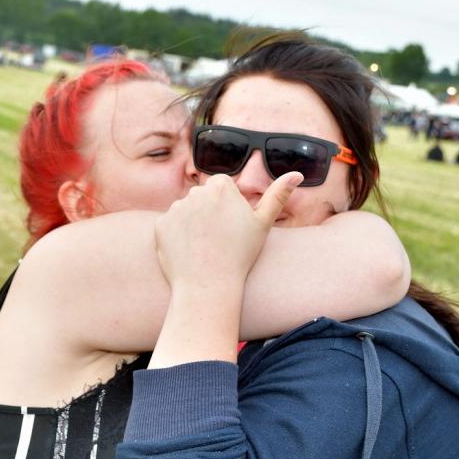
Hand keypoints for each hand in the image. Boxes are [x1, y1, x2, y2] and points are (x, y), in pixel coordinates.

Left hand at [154, 171, 302, 291]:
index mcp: (221, 186)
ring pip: (185, 212)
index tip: (231, 227)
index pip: (221, 187)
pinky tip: (188, 252)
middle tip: (218, 240)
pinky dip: (176, 238)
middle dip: (207, 214)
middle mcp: (195, 192)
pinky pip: (169, 227)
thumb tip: (297, 173)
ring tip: (204, 248)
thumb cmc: (240, 255)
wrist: (209, 285)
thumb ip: (278, 195)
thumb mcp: (263, 224)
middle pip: (202, 198)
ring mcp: (175, 208)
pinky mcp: (160, 225)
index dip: (227, 208)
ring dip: (191, 225)